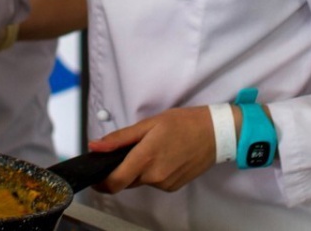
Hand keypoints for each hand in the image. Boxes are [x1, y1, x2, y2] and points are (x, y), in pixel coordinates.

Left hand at [87, 106, 216, 192]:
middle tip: (132, 149)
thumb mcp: (149, 123)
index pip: (114, 181)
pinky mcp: (174, 187)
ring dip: (139, 170)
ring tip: (154, 148)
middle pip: (126, 181)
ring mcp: (165, 184)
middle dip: (123, 169)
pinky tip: (165, 156)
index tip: (96, 176)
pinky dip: (153, 172)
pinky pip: (154, 182)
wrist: (215, 133)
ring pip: (141, 181)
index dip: (101, 182)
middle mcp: (154, 176)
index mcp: (145, 158)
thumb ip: (120, 138)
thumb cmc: (183, 123)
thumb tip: (95, 146)